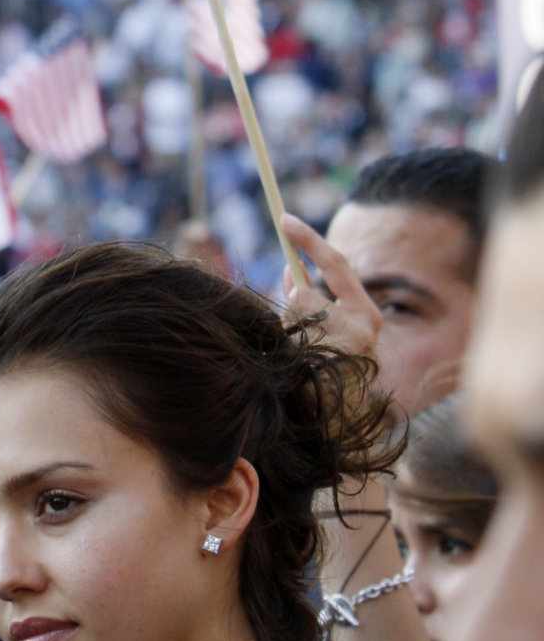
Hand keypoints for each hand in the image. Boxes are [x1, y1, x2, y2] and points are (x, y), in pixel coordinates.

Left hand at [280, 212, 380, 363]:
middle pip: (303, 294)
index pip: (336, 265)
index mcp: (365, 314)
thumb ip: (309, 300)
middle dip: (288, 306)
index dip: (309, 240)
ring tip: (301, 358)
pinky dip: (287, 348)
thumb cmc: (326, 370)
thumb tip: (289, 273)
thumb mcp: (322, 328)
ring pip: (293, 319)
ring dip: (287, 333)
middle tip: (275, 308)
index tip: (284, 219)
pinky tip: (301, 368)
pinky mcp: (325, 362)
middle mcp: (363, 326)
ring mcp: (344, 346)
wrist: (337, 420)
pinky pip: (290, 339)